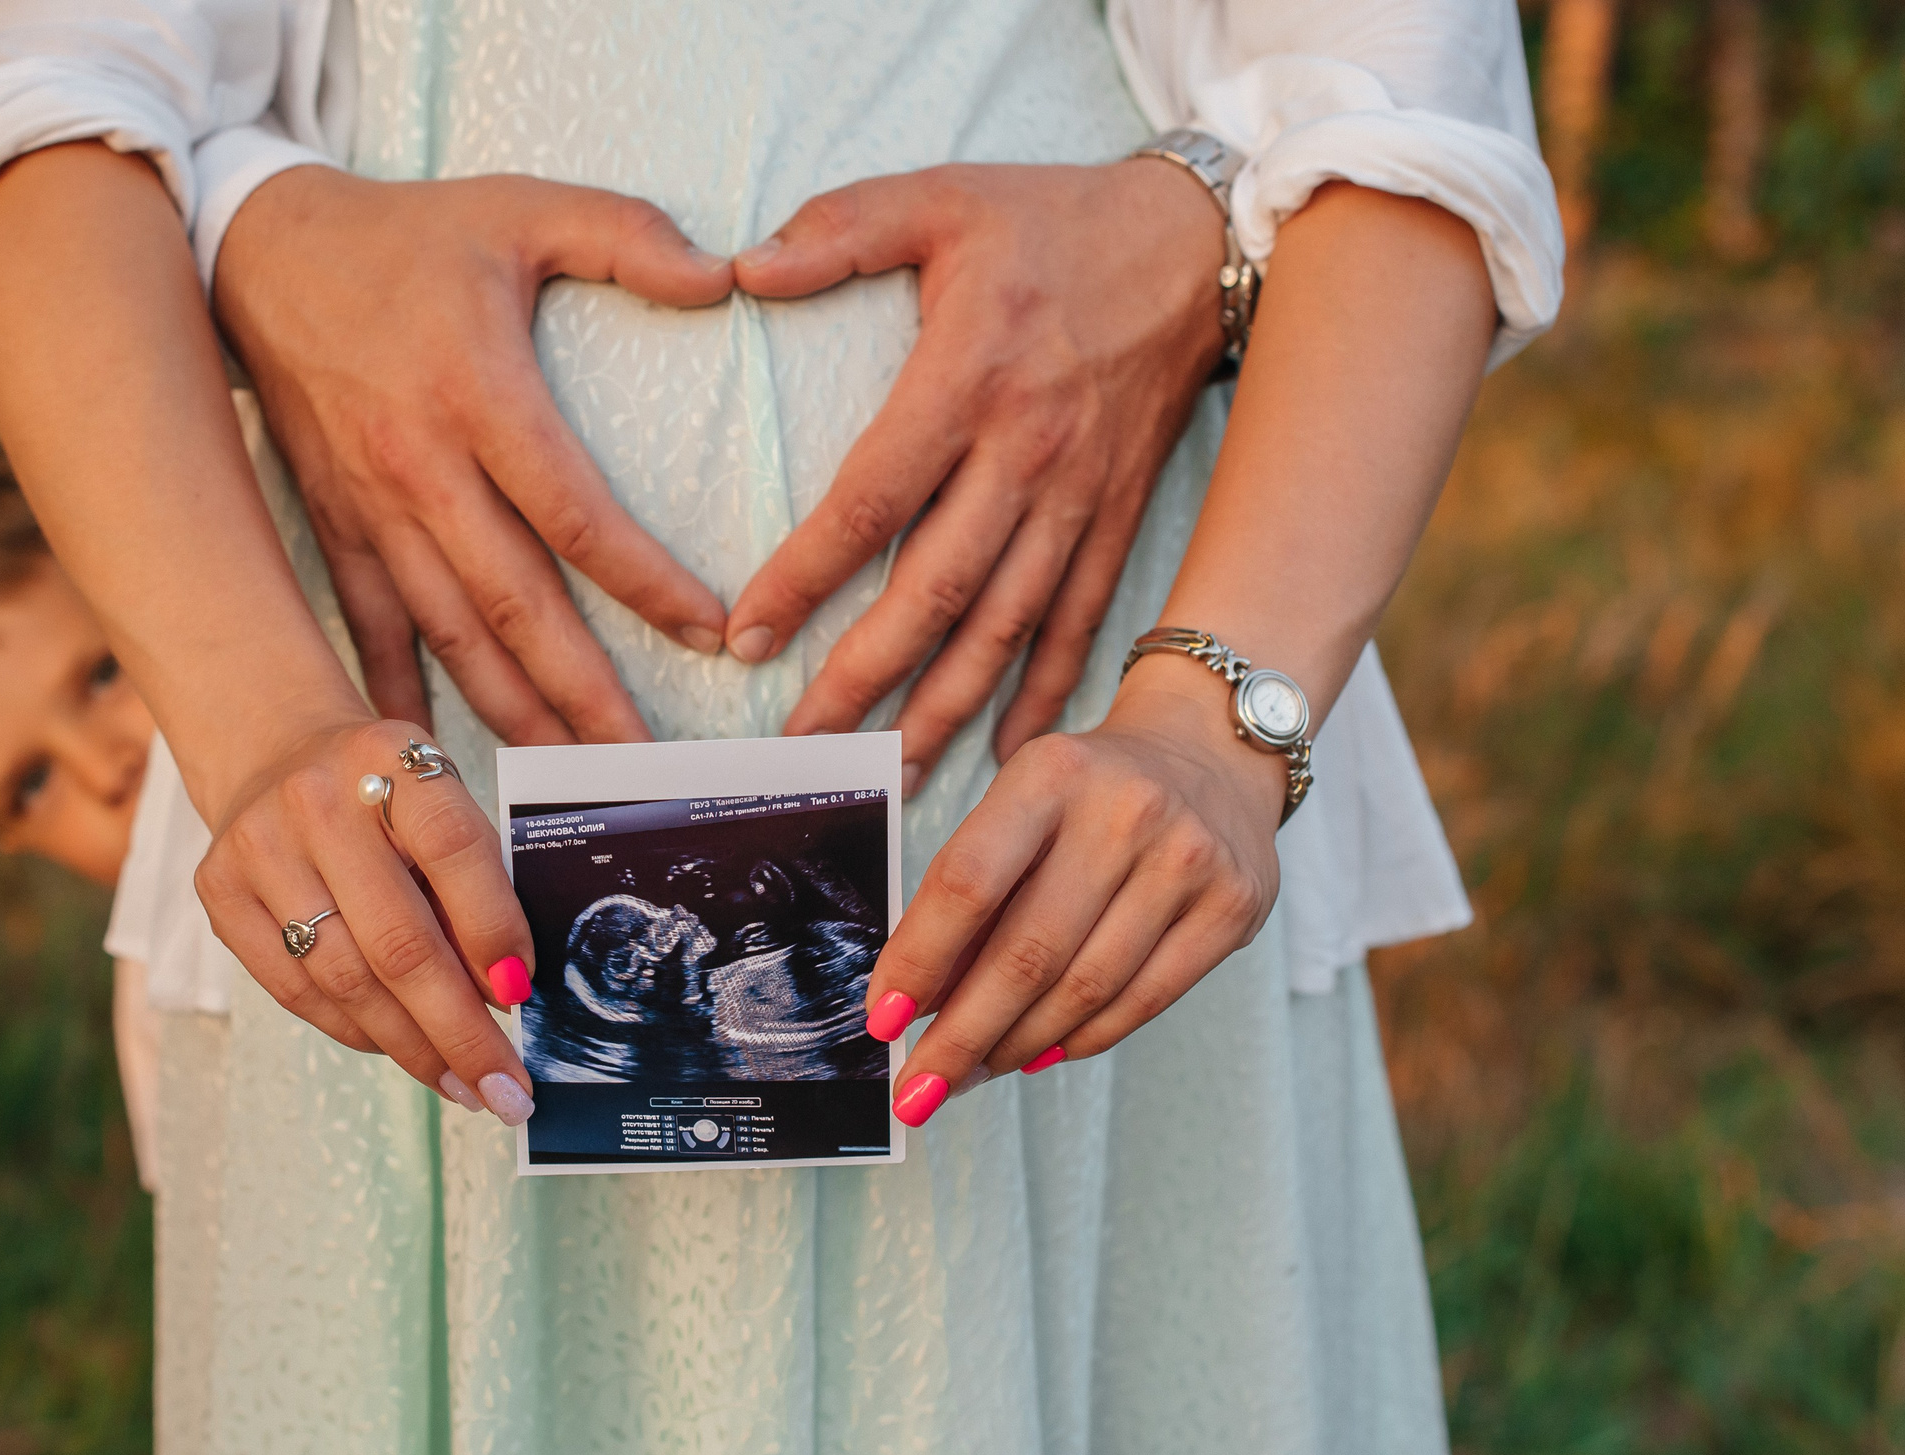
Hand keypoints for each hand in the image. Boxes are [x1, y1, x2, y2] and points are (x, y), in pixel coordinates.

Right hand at [195, 716, 539, 1124]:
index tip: (522, 995)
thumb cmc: (382, 793)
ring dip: (412, 1047)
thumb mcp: (437, 798)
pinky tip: (399, 1051)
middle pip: (398, 940)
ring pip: (345, 979)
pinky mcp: (219, 893)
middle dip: (460, 1030)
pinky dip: (357, 1031)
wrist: (274, 754)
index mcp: (391, 757)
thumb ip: (471, 878)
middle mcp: (318, 800)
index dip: (494, 930)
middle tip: (505, 1088)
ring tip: (462, 1085)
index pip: (454, 849)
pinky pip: (296, 990)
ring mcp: (259, 847)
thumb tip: (504, 993)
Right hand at [215, 167, 737, 746]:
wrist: (260, 256)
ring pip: (451, 637)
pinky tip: (435, 768)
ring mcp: (372, 511)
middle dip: (585, 691)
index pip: (574, 513)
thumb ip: (626, 234)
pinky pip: (372, 634)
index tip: (712, 633)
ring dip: (514, 715)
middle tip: (645, 762)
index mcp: (478, 393)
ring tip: (572, 779)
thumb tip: (723, 275)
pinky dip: (402, 701)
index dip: (645, 582)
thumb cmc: (410, 237)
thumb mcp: (522, 207)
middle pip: (516, 605)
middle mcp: (422, 468)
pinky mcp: (335, 531)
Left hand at [728, 161, 1226, 788]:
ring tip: (886, 775)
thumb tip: (740, 268)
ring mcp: (1077, 499)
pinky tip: (1006, 757)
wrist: (1198, 246)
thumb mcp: (940, 197)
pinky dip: (1044, 695)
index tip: (746, 637)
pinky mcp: (1116, 521)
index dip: (805, 577)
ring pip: (1003, 628)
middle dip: (862, 678)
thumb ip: (839, 228)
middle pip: (934, 592)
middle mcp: (1024, 454)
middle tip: (800, 744)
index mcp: (968, 380)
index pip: (871, 502)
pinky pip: (1076, 624)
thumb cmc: (1051, 223)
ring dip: (943, 710)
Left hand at [864, 662, 1284, 1123]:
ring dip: (1017, 1045)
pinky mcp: (1233, 907)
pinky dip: (1082, 1039)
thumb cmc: (1089, 793)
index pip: (969, 882)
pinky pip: (1144, 1000)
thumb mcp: (1021, 804)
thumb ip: (972, 888)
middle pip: (1028, 952)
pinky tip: (1041, 1053)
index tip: (882, 1021)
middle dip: (962, 1035)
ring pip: (1086, 988)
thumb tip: (916, 999)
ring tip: (974, 1072)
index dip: (920, 959)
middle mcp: (1126, 813)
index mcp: (1051, 774)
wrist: (1210, 753)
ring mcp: (1188, 861)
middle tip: (921, 1088)